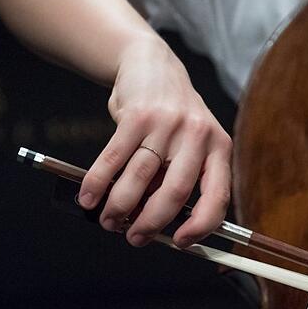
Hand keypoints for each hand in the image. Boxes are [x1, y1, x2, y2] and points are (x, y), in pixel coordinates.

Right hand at [77, 36, 231, 247]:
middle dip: (151, 223)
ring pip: (140, 177)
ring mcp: (167, 124)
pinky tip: (89, 199)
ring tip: (109, 221)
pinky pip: (114, 158)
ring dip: (120, 207)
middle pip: (175, 192)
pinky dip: (98, 183)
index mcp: (219, 148)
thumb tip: (154, 225)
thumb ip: (179, 179)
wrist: (151, 65)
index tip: (180, 243)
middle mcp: (198, 135)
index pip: (218, 196)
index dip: (201, 226)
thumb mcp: (191, 144)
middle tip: (134, 238)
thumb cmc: (172, 119)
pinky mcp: (137, 115)